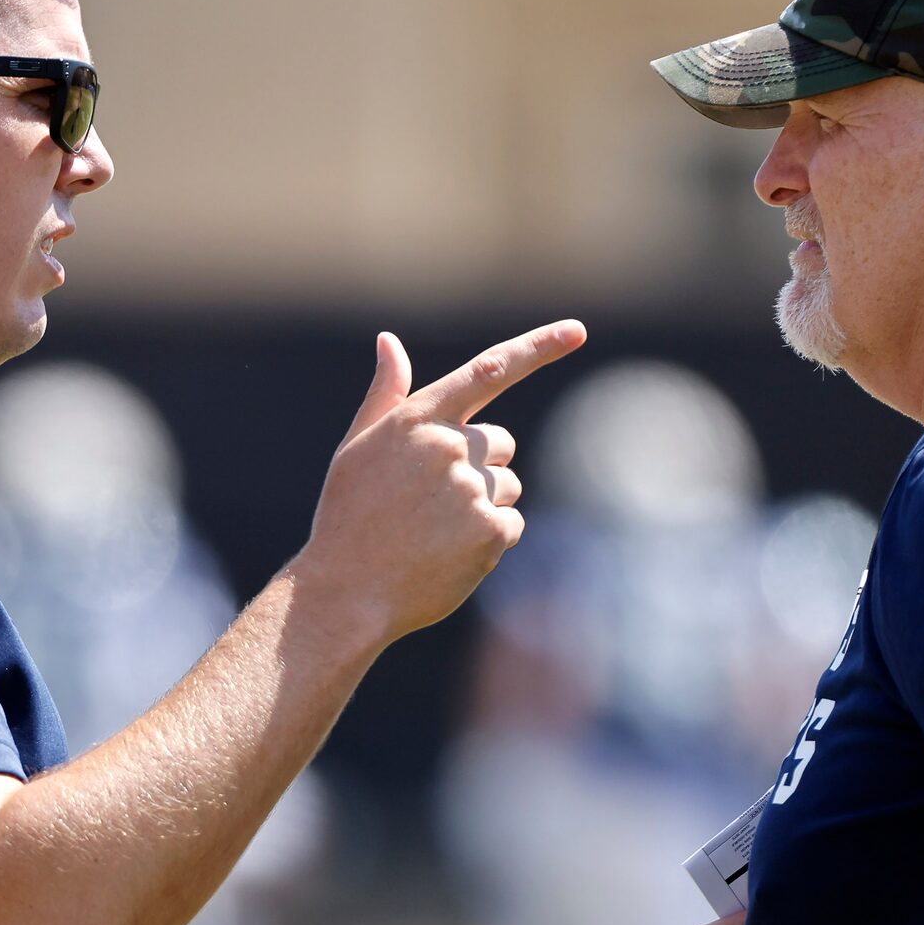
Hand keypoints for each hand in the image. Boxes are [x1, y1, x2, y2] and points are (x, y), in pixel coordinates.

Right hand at [292, 321, 585, 646]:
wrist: (346, 593)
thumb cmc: (348, 520)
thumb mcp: (357, 449)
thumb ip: (385, 395)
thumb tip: (389, 340)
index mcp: (416, 419)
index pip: (489, 370)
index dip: (538, 348)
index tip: (578, 331)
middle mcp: (447, 445)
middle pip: (501, 442)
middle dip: (480, 466)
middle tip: (432, 502)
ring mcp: (470, 488)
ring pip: (507, 486)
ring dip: (484, 506)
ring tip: (434, 532)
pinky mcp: (489, 529)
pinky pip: (512, 524)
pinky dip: (489, 540)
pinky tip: (448, 554)